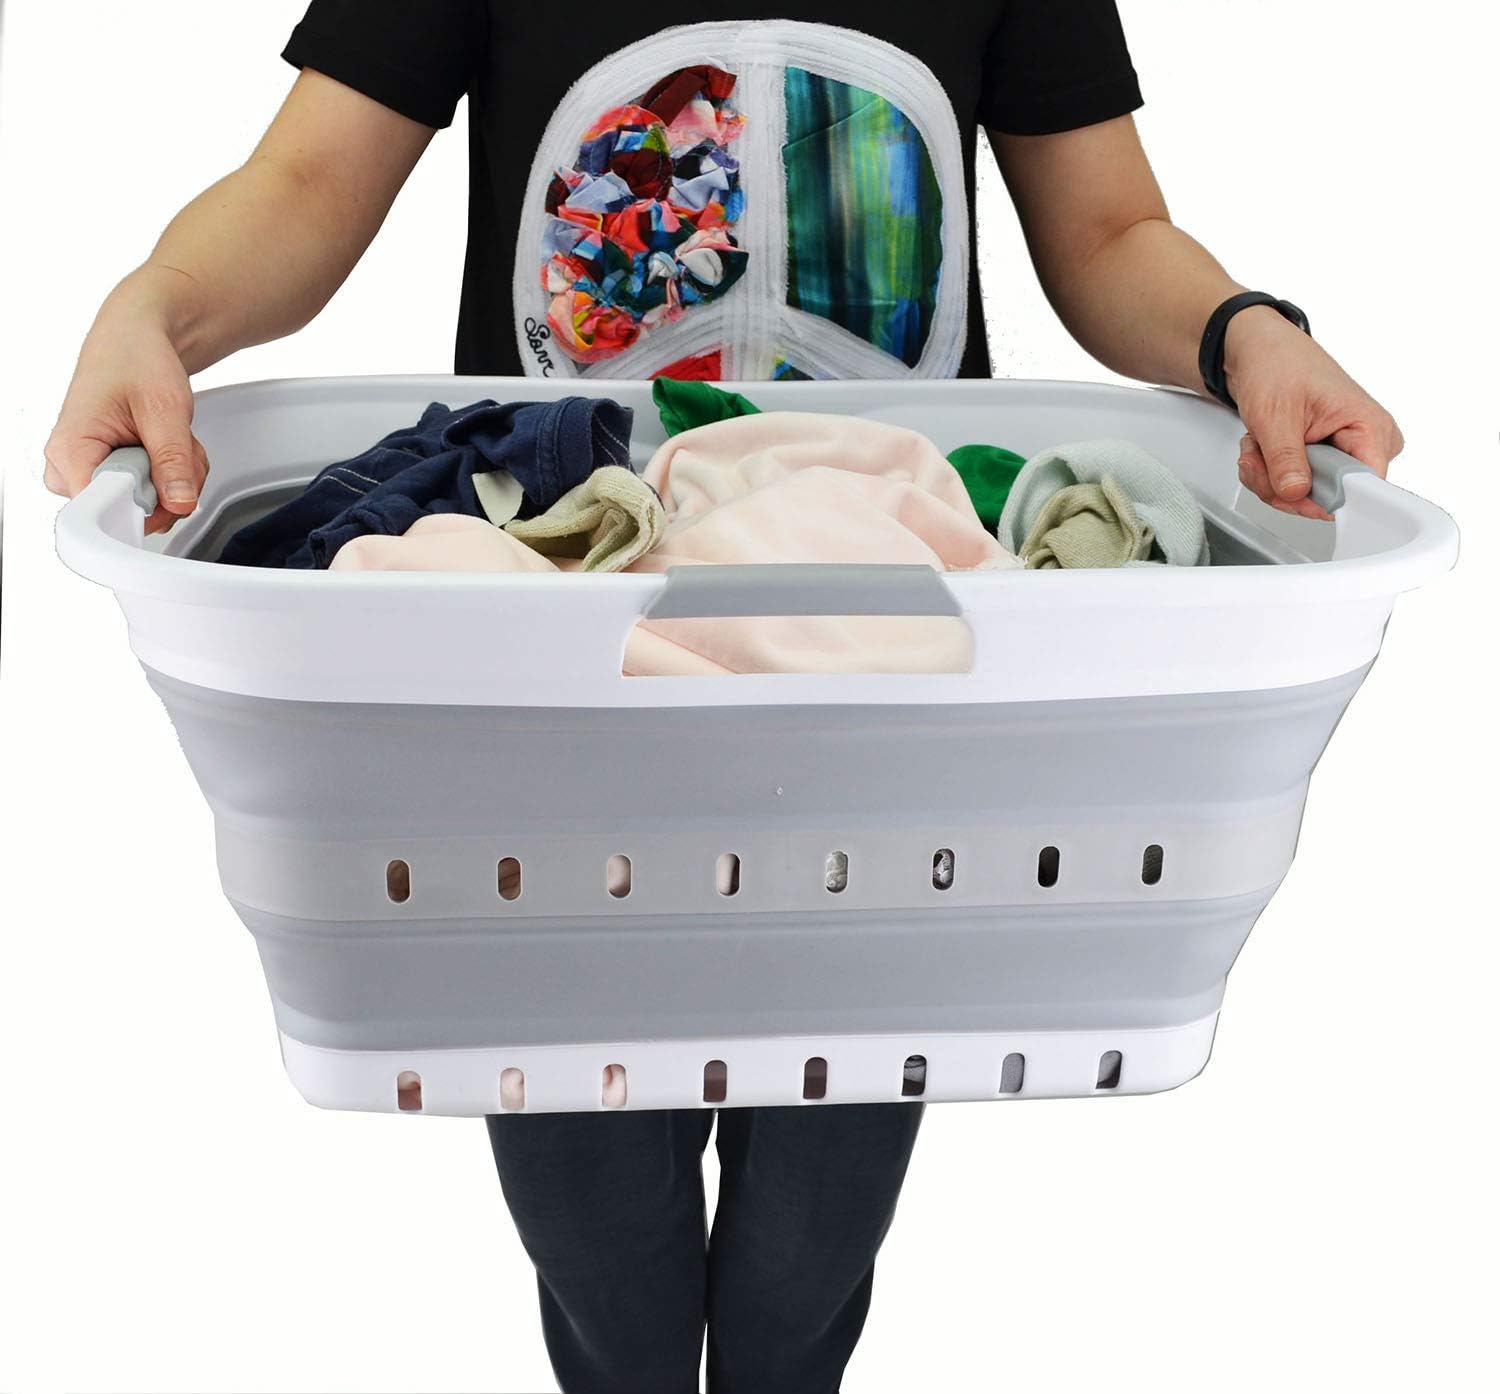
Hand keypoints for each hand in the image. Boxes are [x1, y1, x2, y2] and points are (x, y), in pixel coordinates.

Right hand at [45, 280, 208, 534]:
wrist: (134, 340)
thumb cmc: (136, 361)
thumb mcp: (164, 409)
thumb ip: (172, 460)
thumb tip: (179, 503)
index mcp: (71, 450)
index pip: (98, 513)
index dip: (142, 511)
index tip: (167, 490)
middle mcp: (71, 468)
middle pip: (129, 513)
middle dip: (171, 488)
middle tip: (181, 450)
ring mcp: (89, 474)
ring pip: (147, 507)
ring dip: (177, 479)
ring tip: (175, 441)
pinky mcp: (108, 475)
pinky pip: (150, 497)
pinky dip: (173, 475)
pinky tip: (170, 446)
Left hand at [1225, 306, 1403, 519]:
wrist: (1259, 352)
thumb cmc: (1277, 366)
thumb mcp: (1275, 416)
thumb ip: (1286, 460)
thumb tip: (1296, 493)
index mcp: (1370, 427)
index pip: (1366, 486)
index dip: (1326, 499)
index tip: (1295, 493)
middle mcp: (1365, 442)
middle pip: (1329, 497)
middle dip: (1282, 484)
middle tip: (1259, 456)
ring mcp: (1343, 452)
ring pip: (1306, 496)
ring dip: (1269, 477)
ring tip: (1258, 445)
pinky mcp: (1322, 459)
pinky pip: (1295, 487)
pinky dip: (1269, 473)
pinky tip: (1262, 448)